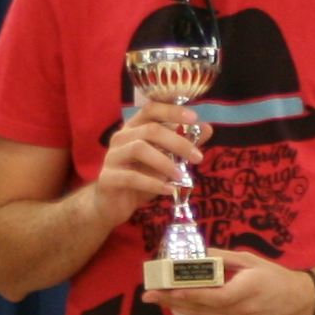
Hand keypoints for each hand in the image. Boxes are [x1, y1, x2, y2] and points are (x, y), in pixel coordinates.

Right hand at [92, 103, 196, 223]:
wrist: (112, 204)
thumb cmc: (139, 178)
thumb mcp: (164, 160)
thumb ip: (182, 144)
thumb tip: (207, 128)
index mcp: (134, 128)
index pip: (151, 109)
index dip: (171, 111)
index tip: (193, 117)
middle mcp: (121, 137)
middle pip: (150, 130)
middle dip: (178, 142)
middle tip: (197, 157)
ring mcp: (112, 156)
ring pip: (139, 149)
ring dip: (165, 163)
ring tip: (181, 176)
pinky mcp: (108, 177)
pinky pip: (132, 177)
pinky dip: (153, 183)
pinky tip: (168, 190)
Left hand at [147, 251, 314, 314]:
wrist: (301, 304)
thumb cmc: (276, 277)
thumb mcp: (251, 261)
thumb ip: (223, 258)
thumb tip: (197, 254)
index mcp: (247, 290)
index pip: (213, 296)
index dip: (189, 295)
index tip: (167, 291)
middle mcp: (242, 312)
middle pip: (202, 309)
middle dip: (173, 302)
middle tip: (149, 295)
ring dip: (180, 309)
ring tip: (158, 299)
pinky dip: (194, 314)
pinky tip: (181, 306)